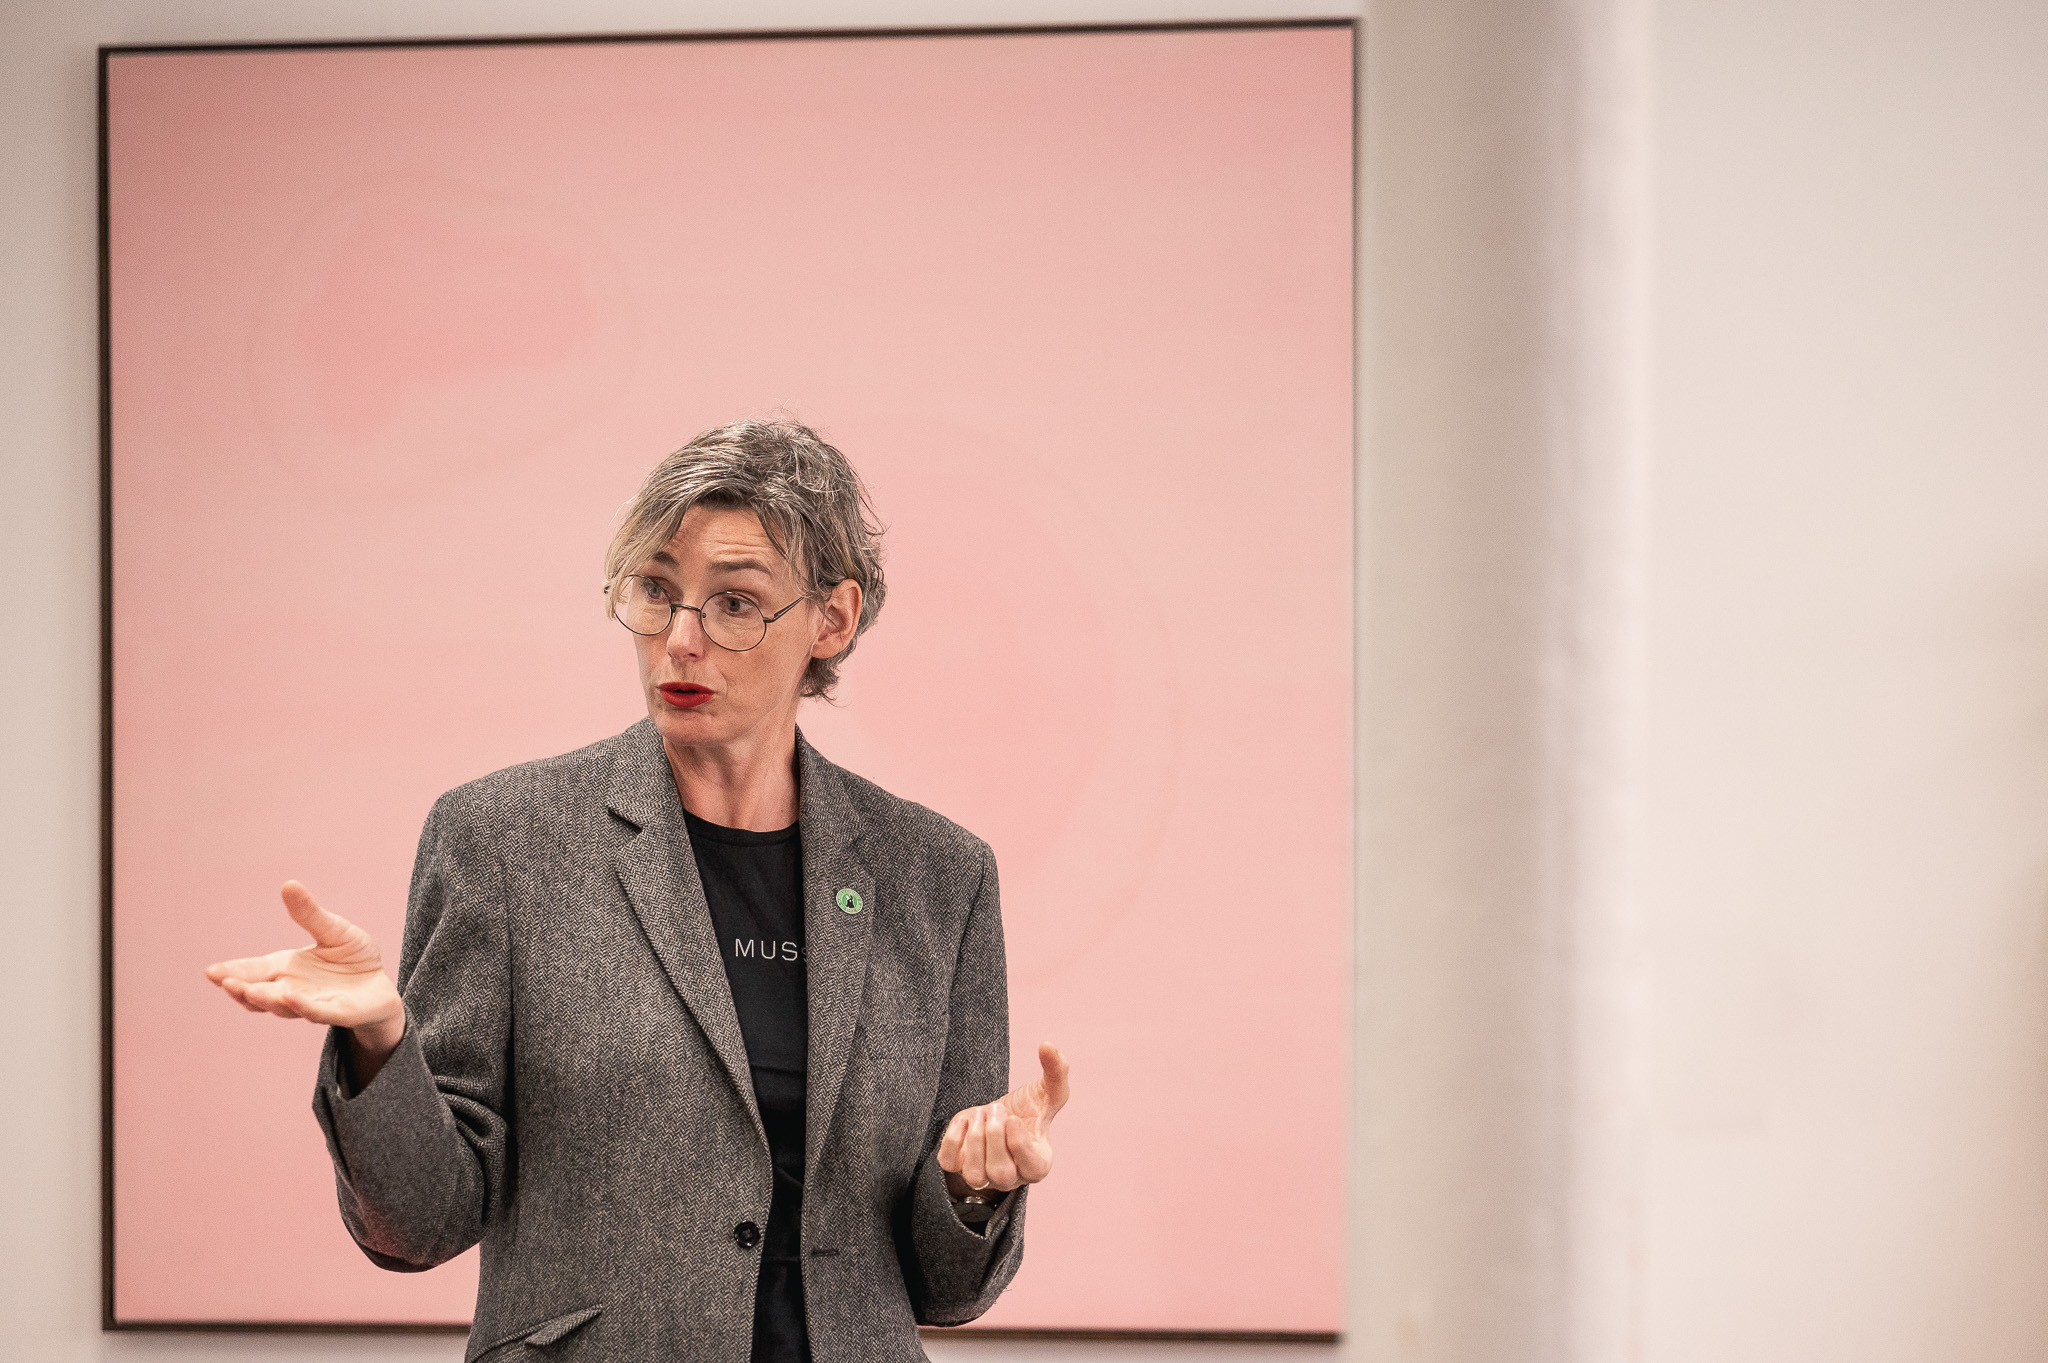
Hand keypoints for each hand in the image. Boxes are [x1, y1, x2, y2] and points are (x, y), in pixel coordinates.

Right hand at [202, 880, 403, 1047]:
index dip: (232, 972)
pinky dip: (303, 1007)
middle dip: (242, 988)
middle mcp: (292, 990)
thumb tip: (289, 884)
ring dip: (267, 999)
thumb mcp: (333, 930)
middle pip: (260, 993)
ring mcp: (312, 1004)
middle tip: (226, 981)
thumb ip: (310, 914)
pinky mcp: (338, 1013)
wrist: (381, 986)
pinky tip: (291, 998)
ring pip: (283, 1006)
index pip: (253, 971)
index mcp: (286, 968)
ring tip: (252, 990)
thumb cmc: (352, 959)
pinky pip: (318, 1013)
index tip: (211, 972)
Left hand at [937, 1041, 1069, 1194]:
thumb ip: (1056, 1071)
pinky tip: (963, 1120)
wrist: (999, 1116)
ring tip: (981, 1114)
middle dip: (995, 1137)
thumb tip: (1048, 1045)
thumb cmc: (1029, 1109)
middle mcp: (1012, 1177)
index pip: (1032, 1168)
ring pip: (975, 1175)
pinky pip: (949, 1164)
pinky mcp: (958, 1166)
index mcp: (1038, 1164)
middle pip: (1001, 1172)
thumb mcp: (1047, 1091)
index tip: (1013, 1118)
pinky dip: (953, 1141)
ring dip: (975, 1141)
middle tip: (996, 1109)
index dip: (1020, 1145)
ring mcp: (983, 1175)